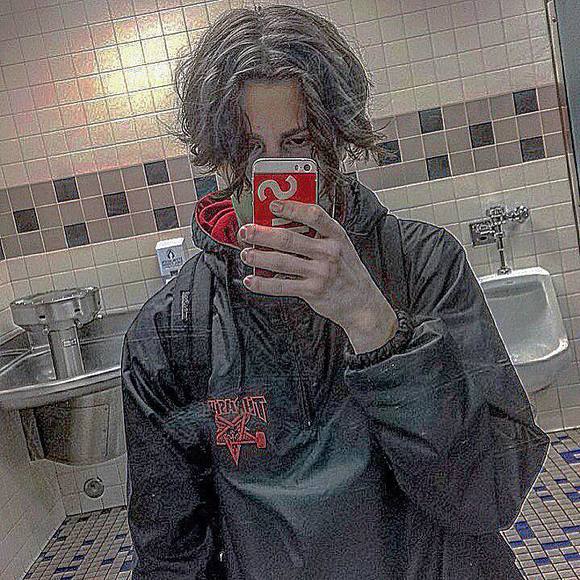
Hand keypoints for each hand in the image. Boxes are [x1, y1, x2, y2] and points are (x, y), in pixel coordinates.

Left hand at [237, 199, 397, 350]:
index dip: (291, 208)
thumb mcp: (341, 248)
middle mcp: (329, 252)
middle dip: (262, 234)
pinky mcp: (313, 291)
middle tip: (246, 231)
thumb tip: (283, 226)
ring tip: (246, 253)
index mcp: (337, 236)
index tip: (272, 205)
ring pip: (281, 261)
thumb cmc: (347, 273)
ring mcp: (321, 272)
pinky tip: (252, 280)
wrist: (361, 304)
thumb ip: (319, 236)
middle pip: (289, 238)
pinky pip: (282, 286)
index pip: (313, 215)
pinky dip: (263, 283)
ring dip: (258, 256)